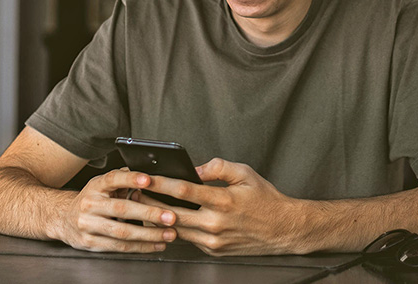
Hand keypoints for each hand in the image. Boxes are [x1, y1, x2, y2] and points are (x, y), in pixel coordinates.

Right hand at [55, 169, 178, 252]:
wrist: (62, 217)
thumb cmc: (92, 199)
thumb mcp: (102, 184)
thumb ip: (123, 179)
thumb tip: (150, 173)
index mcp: (95, 186)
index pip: (113, 179)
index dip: (131, 178)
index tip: (148, 180)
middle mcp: (90, 204)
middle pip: (122, 209)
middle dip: (149, 214)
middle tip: (171, 216)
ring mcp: (88, 225)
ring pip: (122, 232)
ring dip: (149, 235)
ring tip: (169, 234)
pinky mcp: (90, 243)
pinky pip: (119, 247)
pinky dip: (140, 247)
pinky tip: (156, 244)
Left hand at [144, 158, 306, 255]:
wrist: (283, 229)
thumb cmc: (265, 200)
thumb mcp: (245, 173)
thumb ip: (219, 167)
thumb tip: (197, 168)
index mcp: (223, 200)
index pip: (183, 190)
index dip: (160, 183)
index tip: (145, 177)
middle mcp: (216, 223)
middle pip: (173, 213)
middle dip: (150, 202)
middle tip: (134, 193)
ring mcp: (214, 240)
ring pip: (177, 229)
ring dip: (159, 218)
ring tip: (145, 205)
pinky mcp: (214, 251)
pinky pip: (189, 239)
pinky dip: (177, 229)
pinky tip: (168, 219)